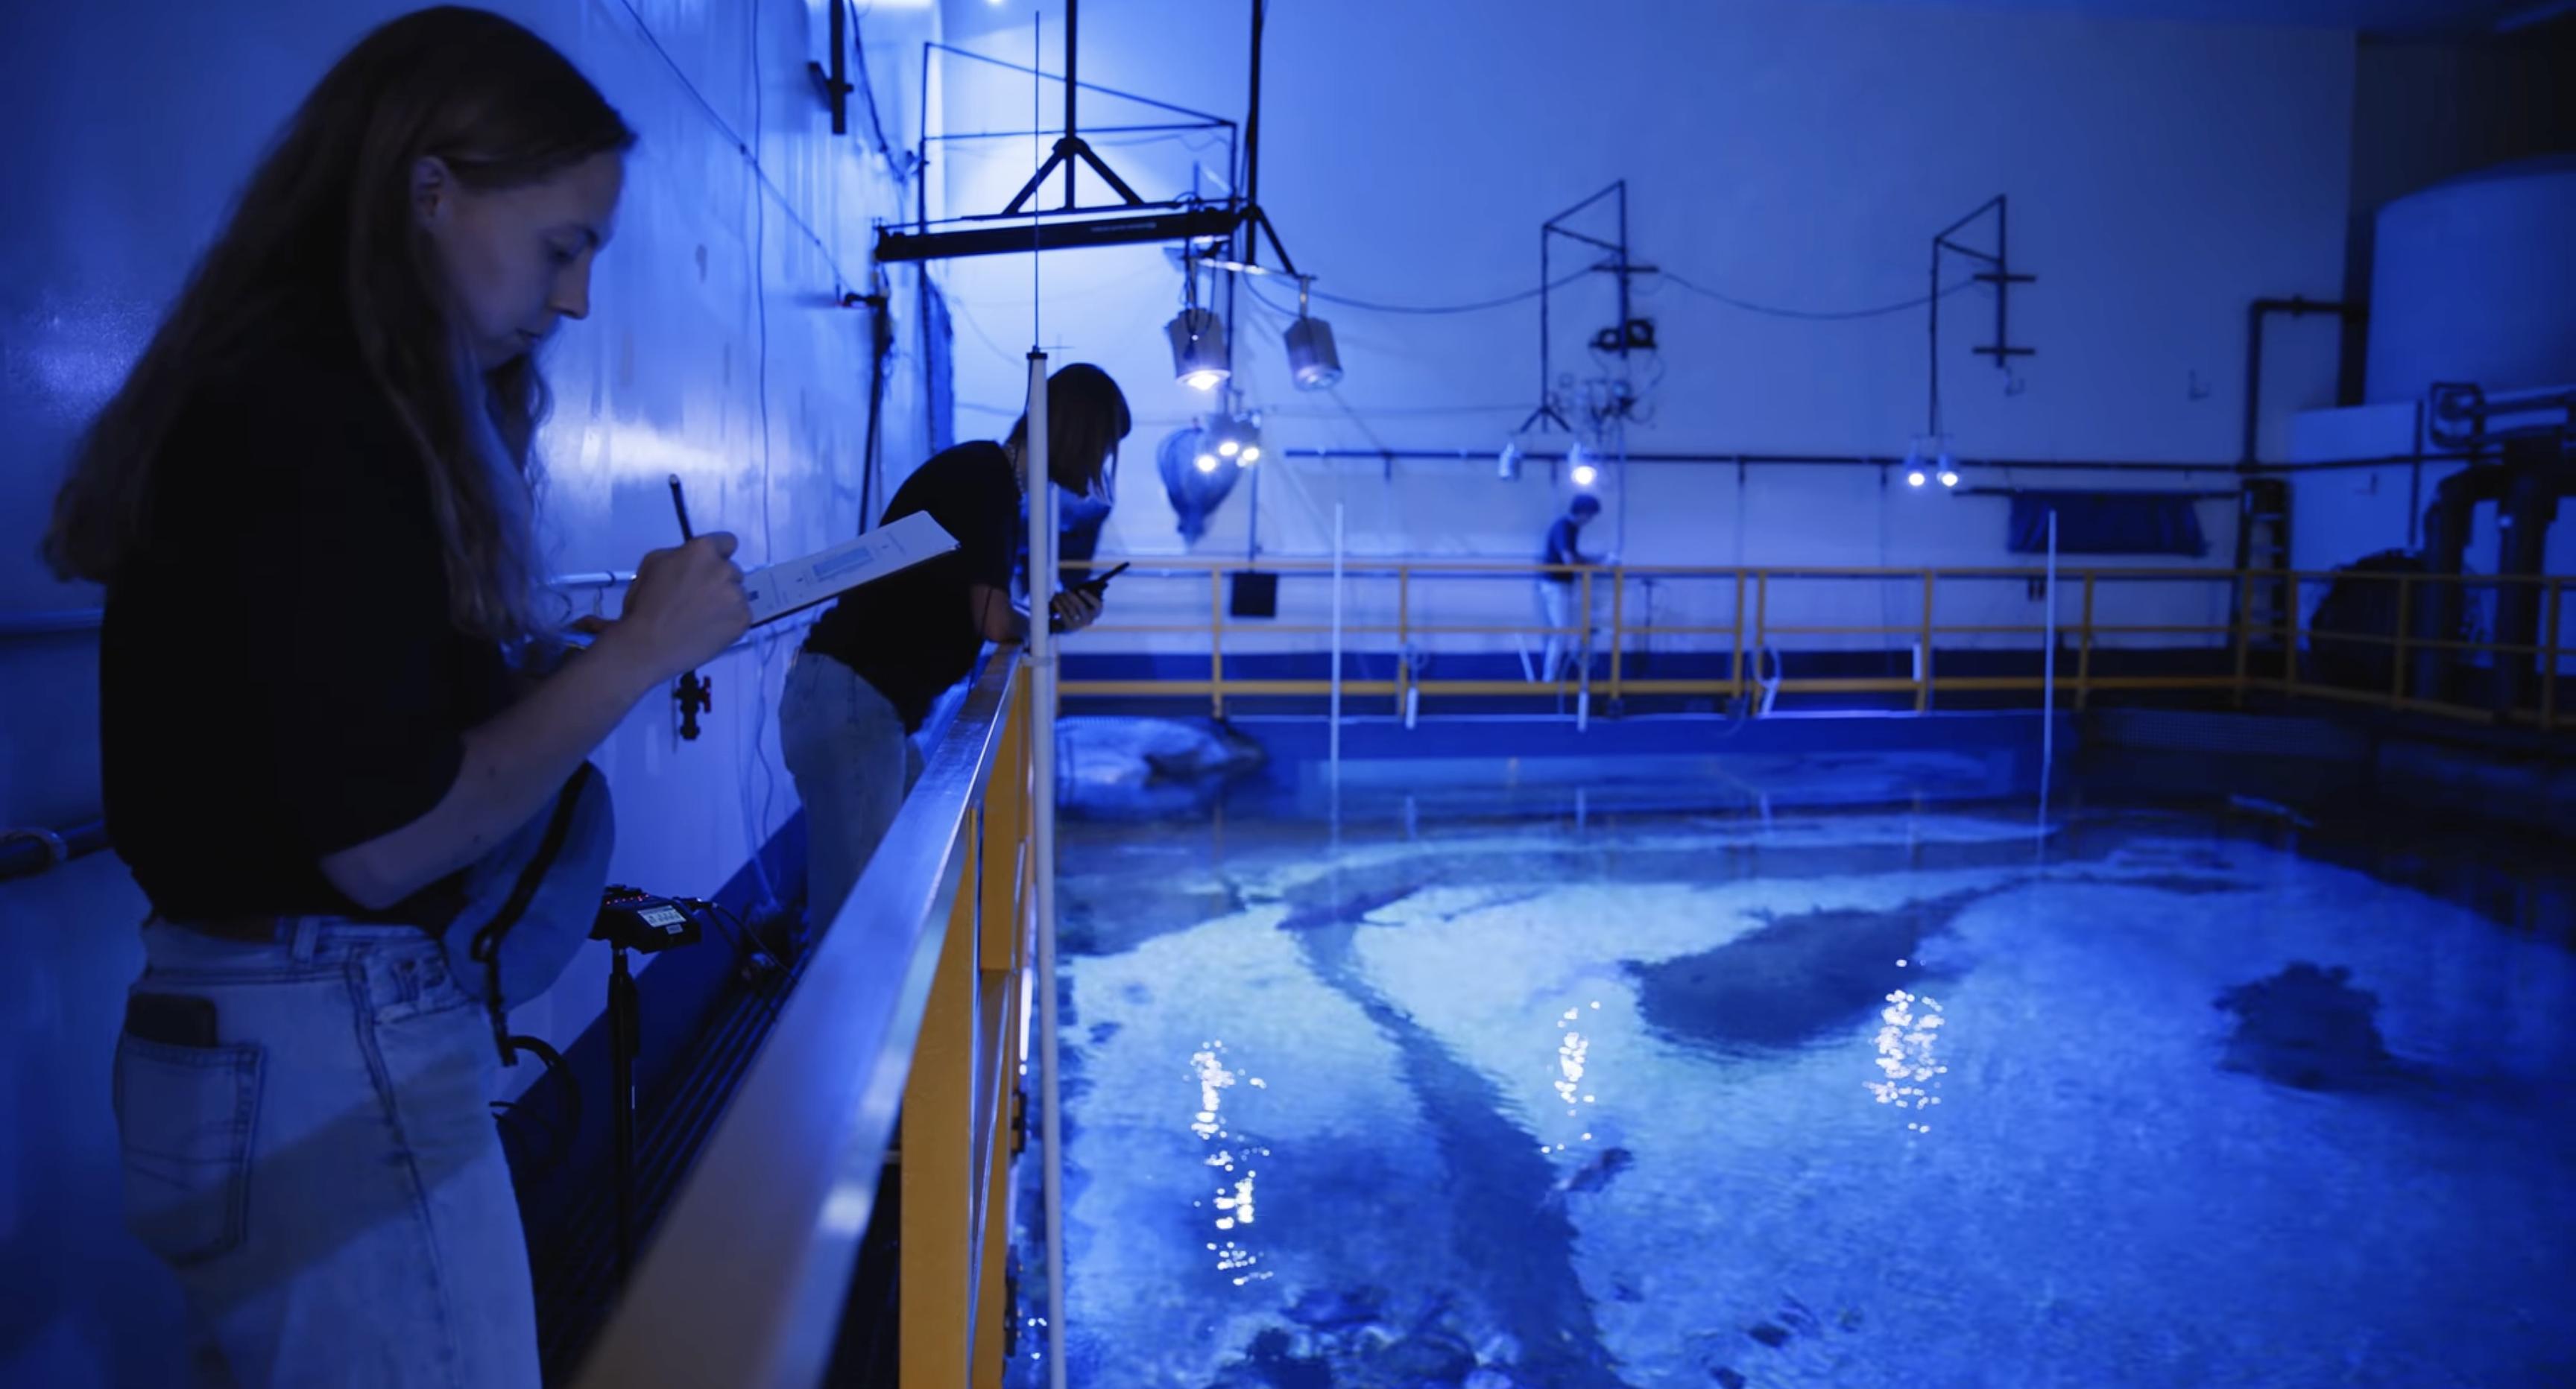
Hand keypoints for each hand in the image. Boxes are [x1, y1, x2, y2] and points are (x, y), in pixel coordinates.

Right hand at [598, 534, 750, 682]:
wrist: (648, 645)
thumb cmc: (645, 604)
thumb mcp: (653, 564)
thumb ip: (680, 554)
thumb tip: (695, 560)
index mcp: (702, 550)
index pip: (727, 542)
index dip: (717, 555)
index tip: (709, 568)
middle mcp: (725, 569)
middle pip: (732, 570)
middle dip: (719, 580)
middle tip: (699, 598)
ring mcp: (737, 596)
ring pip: (737, 594)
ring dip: (725, 602)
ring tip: (701, 618)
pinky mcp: (743, 620)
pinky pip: (742, 615)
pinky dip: (729, 621)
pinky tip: (709, 629)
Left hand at [1049, 588, 1103, 633]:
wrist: (1072, 624)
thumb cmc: (1079, 608)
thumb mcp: (1085, 601)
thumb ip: (1083, 594)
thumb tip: (1080, 584)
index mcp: (1097, 612)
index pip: (1097, 605)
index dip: (1089, 597)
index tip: (1080, 590)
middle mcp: (1090, 619)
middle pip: (1081, 606)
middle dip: (1072, 596)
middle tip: (1066, 590)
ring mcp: (1080, 624)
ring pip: (1071, 609)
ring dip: (1064, 600)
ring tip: (1059, 594)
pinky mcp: (1070, 626)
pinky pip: (1064, 614)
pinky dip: (1059, 606)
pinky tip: (1055, 600)